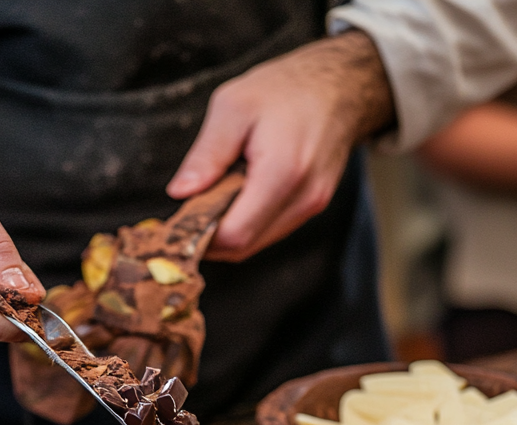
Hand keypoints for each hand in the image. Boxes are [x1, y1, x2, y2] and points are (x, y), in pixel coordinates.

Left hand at [167, 30, 392, 261]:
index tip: (176, 223)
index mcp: (282, 172)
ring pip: (257, 243)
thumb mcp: (234, 106)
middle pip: (244, 246)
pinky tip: (236, 196)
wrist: (340, 85)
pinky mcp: (312, 207)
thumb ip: (207, 154)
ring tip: (212, 198)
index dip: (201, 236)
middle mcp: (303, 198)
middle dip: (211, 236)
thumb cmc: (286, 88)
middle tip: (187, 211)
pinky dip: (247, 222)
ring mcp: (312, 206)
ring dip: (228, 230)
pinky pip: (270, 230)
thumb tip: (180, 193)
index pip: (235, 234)